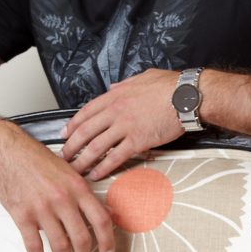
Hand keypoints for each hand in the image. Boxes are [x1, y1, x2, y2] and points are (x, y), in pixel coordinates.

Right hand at [0, 125, 114, 251]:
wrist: (8, 152)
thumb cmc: (39, 161)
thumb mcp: (70, 172)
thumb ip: (86, 194)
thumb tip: (107, 213)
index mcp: (78, 188)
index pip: (100, 220)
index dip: (108, 241)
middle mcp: (62, 200)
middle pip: (81, 238)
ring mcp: (42, 209)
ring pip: (60, 245)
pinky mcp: (22, 216)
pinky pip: (34, 246)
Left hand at [61, 69, 182, 179]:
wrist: (187, 96)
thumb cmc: (169, 85)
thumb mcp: (142, 78)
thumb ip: (124, 84)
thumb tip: (113, 88)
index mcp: (115, 96)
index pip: (86, 112)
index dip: (72, 125)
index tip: (65, 135)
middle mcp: (116, 112)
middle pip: (85, 132)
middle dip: (71, 146)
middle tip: (63, 157)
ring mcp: (125, 127)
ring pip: (96, 147)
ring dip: (83, 160)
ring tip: (75, 170)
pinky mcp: (138, 141)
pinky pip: (116, 157)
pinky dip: (103, 167)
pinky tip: (96, 174)